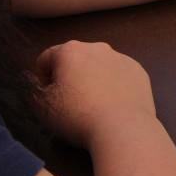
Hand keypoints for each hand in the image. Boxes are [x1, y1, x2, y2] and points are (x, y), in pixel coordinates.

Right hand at [36, 40, 155, 148]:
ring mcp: (122, 59)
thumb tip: (42, 83)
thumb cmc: (76, 115)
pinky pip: (120, 76)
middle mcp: (98, 48)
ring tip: (93, 104)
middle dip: (69, 75)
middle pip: (76, 59)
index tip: (46, 94)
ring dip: (93, 79)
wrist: (123, 127)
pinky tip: (112, 105)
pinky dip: (114, 85)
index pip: (47, 58)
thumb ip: (35, 88)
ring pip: (100, 66)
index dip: (42, 77)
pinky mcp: (140, 72)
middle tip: (68, 99)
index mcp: (71, 50)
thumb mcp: (41, 105)